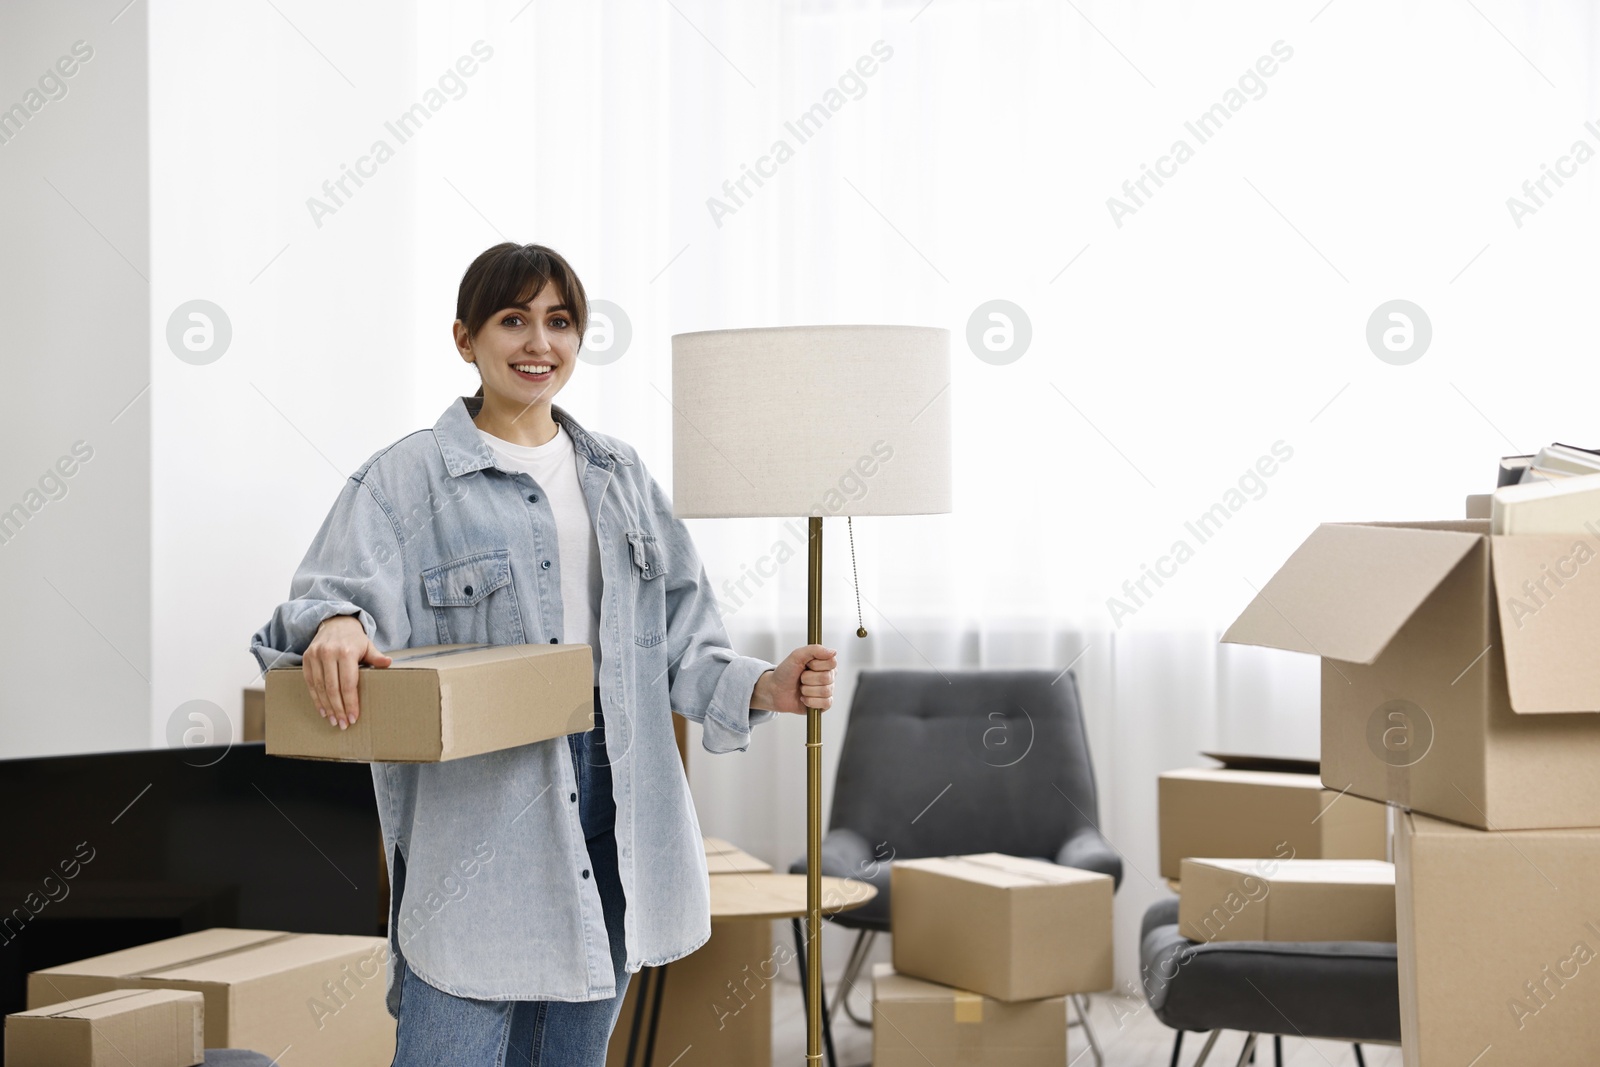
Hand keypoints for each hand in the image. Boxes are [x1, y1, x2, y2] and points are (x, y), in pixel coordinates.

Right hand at [303, 614, 390, 729]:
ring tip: (334, 720)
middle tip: (343, 724)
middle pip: (332, 688)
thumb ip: (376, 657)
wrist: (335, 623)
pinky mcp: (306, 658)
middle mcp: (328, 653)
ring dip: (326, 706)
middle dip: (338, 709)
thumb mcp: (368, 646)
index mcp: (346, 651)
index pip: (348, 683)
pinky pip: (309, 682)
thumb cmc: (355, 639)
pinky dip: (315, 698)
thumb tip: (388, 663)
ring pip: (319, 687)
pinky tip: (323, 709)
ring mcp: (315, 655)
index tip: (353, 717)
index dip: (350, 703)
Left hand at [765, 644, 837, 714]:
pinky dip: (810, 701)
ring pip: (825, 691)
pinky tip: (804, 698)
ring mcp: (827, 690)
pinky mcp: (824, 704)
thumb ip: (814, 650)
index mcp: (824, 663)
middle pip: (827, 677)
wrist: (776, 690)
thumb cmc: (786, 672)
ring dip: (807, 690)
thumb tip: (833, 652)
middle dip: (807, 678)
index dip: (816, 665)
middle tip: (801, 678)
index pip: (832, 662)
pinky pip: (825, 703)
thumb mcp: (797, 655)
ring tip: (801, 688)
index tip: (807, 665)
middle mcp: (828, 676)